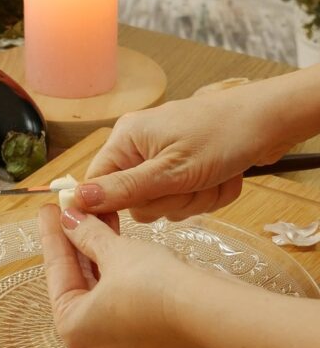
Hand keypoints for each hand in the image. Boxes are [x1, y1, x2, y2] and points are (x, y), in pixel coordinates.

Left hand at [38, 204, 193, 347]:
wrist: (209, 309)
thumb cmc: (156, 285)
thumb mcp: (116, 252)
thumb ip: (87, 235)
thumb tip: (69, 219)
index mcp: (73, 329)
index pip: (56, 272)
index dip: (52, 235)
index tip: (48, 209)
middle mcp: (92, 342)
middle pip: (76, 281)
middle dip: (75, 241)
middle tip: (69, 208)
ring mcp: (119, 341)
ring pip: (99, 287)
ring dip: (96, 250)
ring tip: (94, 214)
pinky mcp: (144, 333)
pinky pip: (118, 295)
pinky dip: (115, 268)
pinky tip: (115, 237)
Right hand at [71, 85, 288, 220]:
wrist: (270, 120)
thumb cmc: (223, 135)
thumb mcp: (171, 170)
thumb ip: (124, 189)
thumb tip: (77, 200)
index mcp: (127, 139)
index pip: (96, 184)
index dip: (109, 208)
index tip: (126, 228)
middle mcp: (141, 147)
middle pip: (136, 202)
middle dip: (169, 202)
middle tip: (190, 184)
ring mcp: (166, 158)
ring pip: (166, 205)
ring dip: (194, 200)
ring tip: (213, 177)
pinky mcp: (188, 167)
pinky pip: (188, 198)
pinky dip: (209, 194)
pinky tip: (224, 177)